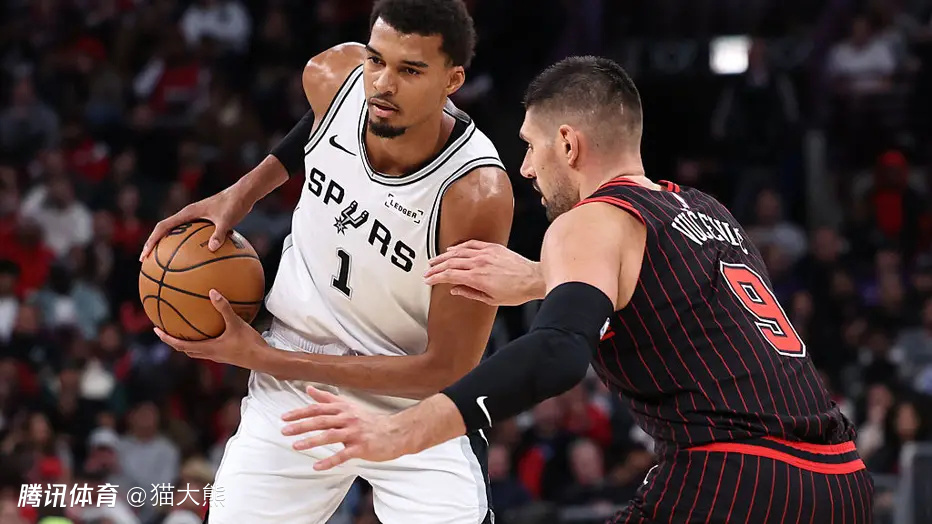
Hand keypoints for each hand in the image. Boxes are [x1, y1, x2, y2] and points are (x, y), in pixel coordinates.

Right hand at [140, 184, 254, 260]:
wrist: (245, 193)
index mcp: (188, 213)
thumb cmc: (236, 204)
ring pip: (177, 233)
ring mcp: (196, 218)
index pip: (163, 227)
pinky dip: (189, 247)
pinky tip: (197, 261)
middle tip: (148, 262)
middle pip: (165, 231)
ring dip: (169, 246)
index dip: (151, 240)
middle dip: (154, 245)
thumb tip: (212, 249)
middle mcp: (189, 215)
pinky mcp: (205, 221)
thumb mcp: (228, 219)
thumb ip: (219, 233)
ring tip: (165, 264)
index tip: (145, 255)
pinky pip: (192, 236)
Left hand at [154, 290, 268, 367]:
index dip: (166, 338)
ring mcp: (218, 356)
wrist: (263, 359)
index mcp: (208, 348)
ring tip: (185, 330)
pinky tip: (212, 330)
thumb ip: (224, 308)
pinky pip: (209, 348)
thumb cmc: (249, 343)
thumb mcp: (236, 324)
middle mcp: (210, 354)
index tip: (156, 329)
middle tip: (166, 330)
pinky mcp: (226, 355)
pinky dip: (204, 340)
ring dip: (188, 343)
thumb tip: (212, 291)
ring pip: (197, 351)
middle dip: (174, 341)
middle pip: (186, 350)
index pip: (180, 345)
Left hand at [281, 386, 409, 469]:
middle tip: (284, 431)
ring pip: (330, 435)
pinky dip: (329, 461)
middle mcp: (347, 418)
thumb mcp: (348, 406)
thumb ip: (327, 399)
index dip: (300, 412)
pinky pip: (343, 455)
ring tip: (296, 446)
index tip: (285, 418)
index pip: (318, 408)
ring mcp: (354, 433)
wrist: (395, 432)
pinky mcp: (361, 447)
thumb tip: (309, 389)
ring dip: (312, 441)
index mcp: (343, 409)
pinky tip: (317, 466)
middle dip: (301, 425)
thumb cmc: (369, 421)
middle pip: (321, 420)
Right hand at [424, 240, 544, 305]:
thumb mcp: (491, 299)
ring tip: (435, 260)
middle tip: (427, 272)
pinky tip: (453, 249)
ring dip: (444, 256)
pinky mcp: (493, 247)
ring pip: (458, 252)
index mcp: (477, 278)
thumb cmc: (516, 291)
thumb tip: (455, 290)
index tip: (429, 280)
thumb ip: (470, 293)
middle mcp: (479, 263)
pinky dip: (460, 246)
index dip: (436, 277)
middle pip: (450, 262)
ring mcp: (486, 253)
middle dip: (436, 267)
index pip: (449, 275)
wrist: (533, 279)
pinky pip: (471, 244)